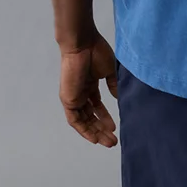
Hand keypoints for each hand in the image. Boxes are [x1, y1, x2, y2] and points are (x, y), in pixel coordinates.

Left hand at [58, 32, 118, 147]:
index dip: (105, 117)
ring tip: (108, 142)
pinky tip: (94, 138)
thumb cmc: (96, 52)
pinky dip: (84, 130)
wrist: (82, 45)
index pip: (96, 106)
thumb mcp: (109, 70)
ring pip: (84, 121)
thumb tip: (118, 98)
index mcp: (89, 84)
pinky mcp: (68, 101)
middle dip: (102, 129)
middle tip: (113, 140)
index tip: (115, 127)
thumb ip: (113, 85)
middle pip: (91, 116)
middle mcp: (81, 93)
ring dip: (95, 132)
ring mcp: (74, 98)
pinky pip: (75, 120)